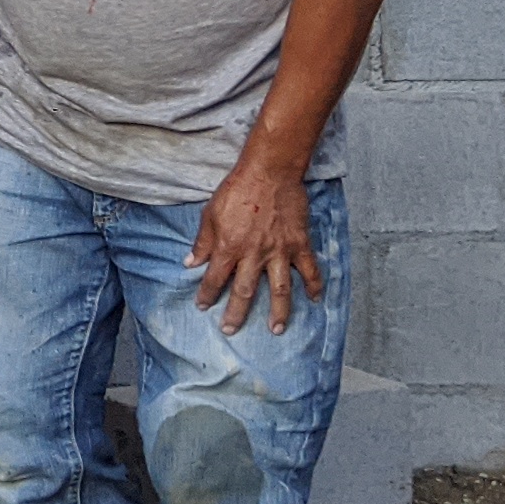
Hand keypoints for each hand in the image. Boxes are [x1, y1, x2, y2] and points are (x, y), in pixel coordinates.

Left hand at [189, 156, 325, 334]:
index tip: (203, 307)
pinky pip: (309, 269)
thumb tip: (190, 262)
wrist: (269, 172)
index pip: (215, 278)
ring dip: (278, 312)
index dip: (207, 294)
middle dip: (237, 314)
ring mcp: (279, 251)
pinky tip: (315, 299)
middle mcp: (254, 254)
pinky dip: (314, 285)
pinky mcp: (299, 244)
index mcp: (229, 247)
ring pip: (279, 289)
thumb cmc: (237, 190)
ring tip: (276, 329)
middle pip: (245, 291)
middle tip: (231, 330)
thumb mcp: (210, 214)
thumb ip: (202, 241)